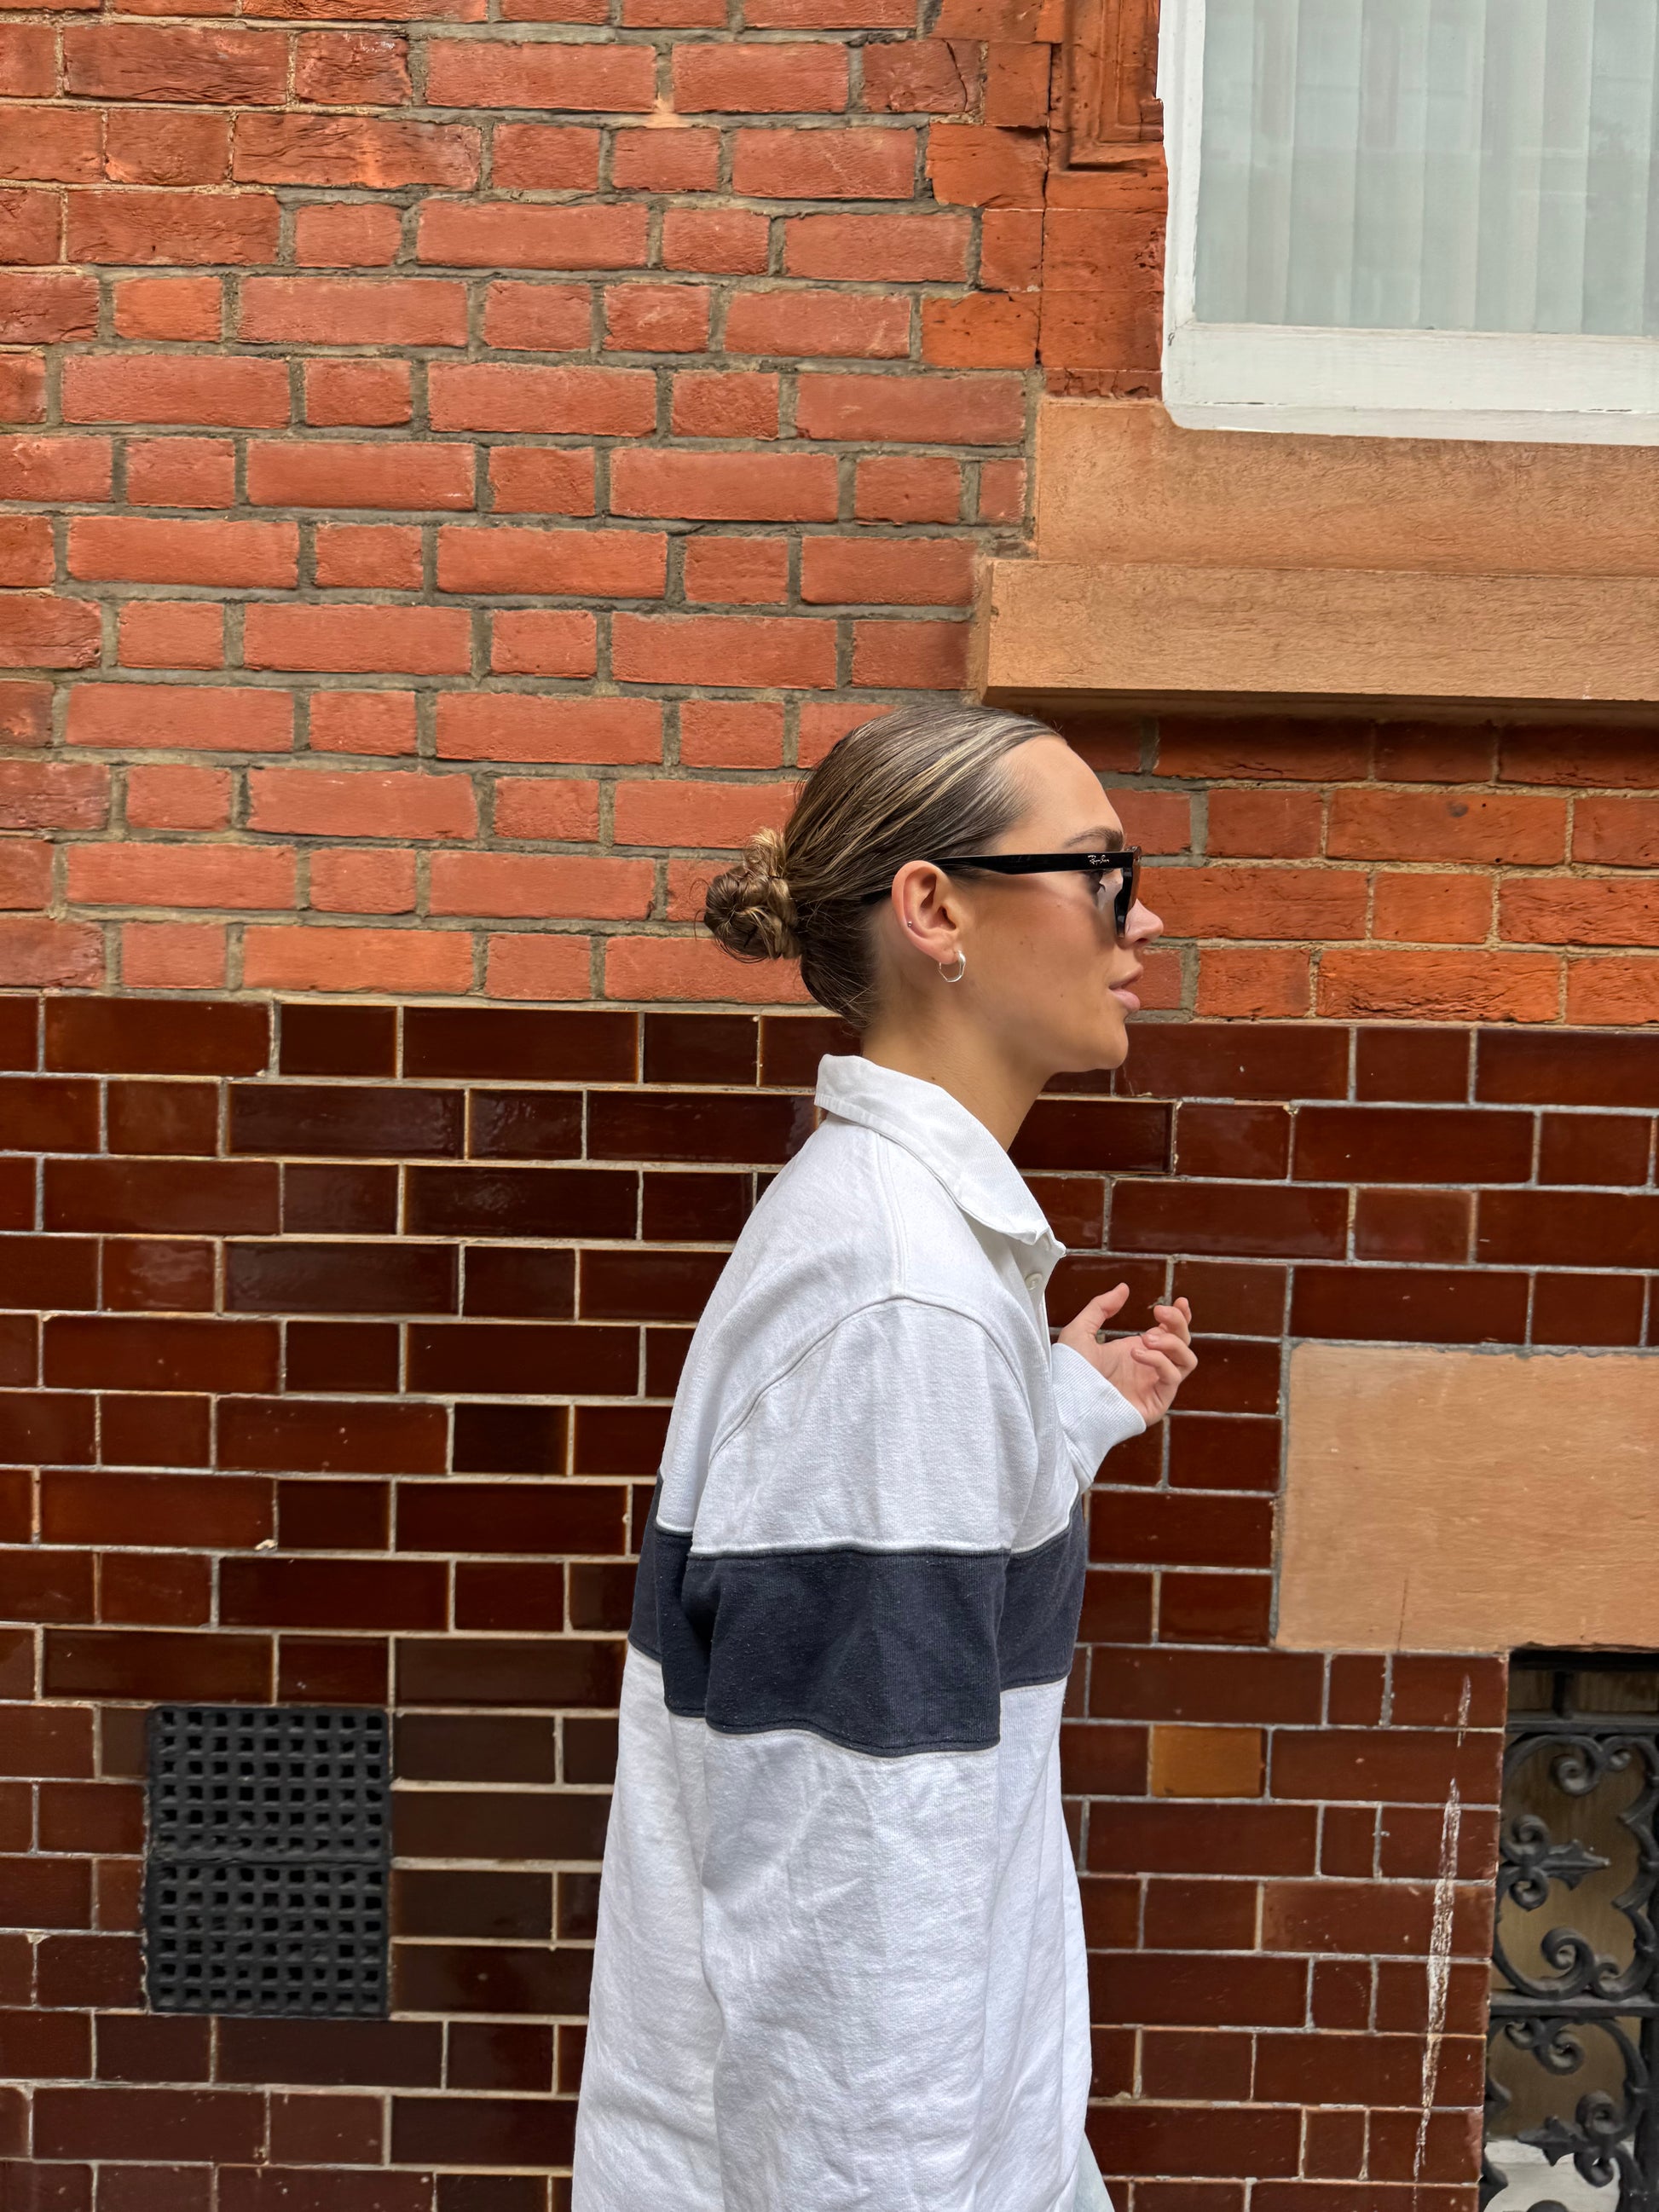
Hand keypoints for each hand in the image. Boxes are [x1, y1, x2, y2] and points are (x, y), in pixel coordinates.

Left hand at [1057, 1287, 1194, 1426]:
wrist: (1065, 1404)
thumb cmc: (1069, 1372)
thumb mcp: (1081, 1331)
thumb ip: (1101, 1307)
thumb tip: (1123, 1288)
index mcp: (1138, 1352)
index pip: (1172, 1333)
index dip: (1181, 1317)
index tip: (1180, 1301)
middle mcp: (1150, 1369)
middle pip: (1184, 1343)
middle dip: (1178, 1323)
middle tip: (1159, 1312)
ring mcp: (1155, 1386)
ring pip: (1187, 1360)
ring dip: (1172, 1342)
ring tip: (1146, 1337)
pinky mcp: (1157, 1402)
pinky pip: (1173, 1377)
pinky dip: (1159, 1361)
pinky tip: (1136, 1354)